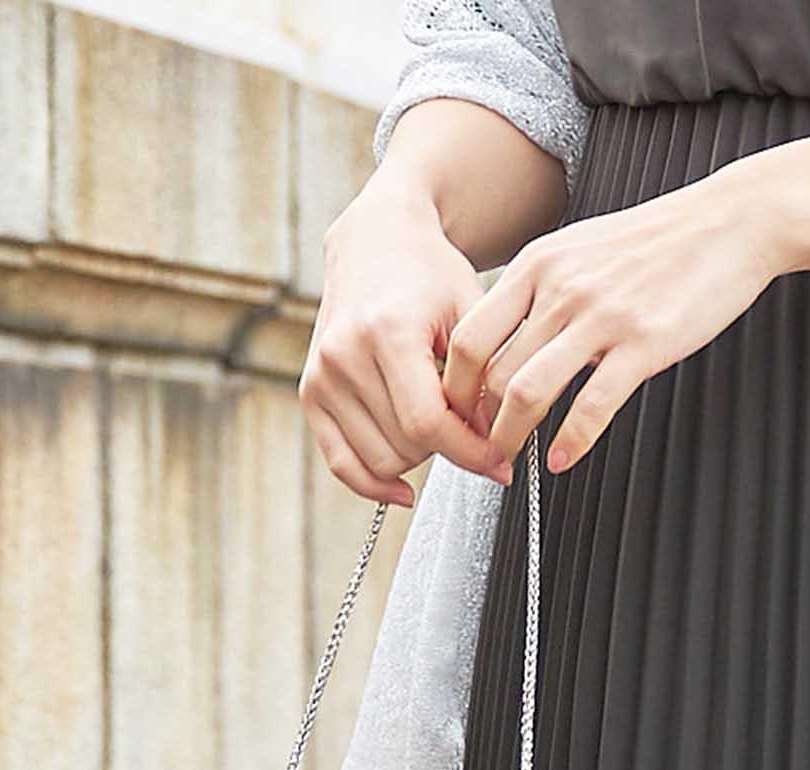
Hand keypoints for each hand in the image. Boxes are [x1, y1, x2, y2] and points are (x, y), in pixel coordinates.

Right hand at [299, 177, 514, 506]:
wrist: (376, 242)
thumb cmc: (429, 275)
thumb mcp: (471, 313)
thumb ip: (482, 378)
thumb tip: (487, 443)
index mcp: (387, 331)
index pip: (428, 423)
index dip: (470, 452)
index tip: (499, 463)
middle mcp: (344, 355)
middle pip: (406, 445)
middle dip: (449, 448)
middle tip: (471, 431)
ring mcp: (322, 376)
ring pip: (380, 460)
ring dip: (417, 457)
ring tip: (436, 424)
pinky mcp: (311, 392)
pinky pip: (341, 463)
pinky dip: (374, 483)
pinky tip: (402, 488)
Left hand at [440, 162, 783, 473]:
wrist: (727, 223)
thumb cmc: (656, 243)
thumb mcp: (579, 250)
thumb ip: (540, 292)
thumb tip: (506, 342)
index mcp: (538, 265)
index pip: (470, 336)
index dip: (456, 387)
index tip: (461, 414)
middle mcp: (560, 289)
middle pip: (491, 372)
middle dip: (478, 422)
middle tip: (482, 446)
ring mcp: (600, 317)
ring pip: (528, 391)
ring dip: (511, 436)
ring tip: (512, 459)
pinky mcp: (642, 344)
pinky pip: (591, 406)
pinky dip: (570, 442)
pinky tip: (563, 459)